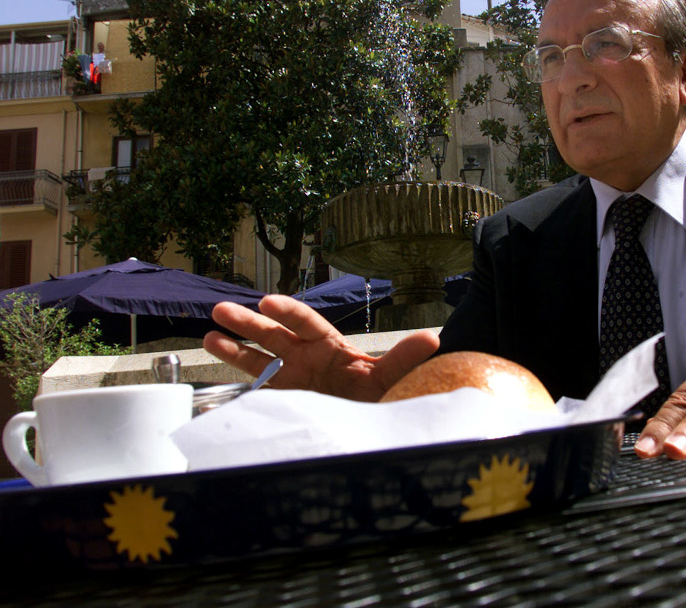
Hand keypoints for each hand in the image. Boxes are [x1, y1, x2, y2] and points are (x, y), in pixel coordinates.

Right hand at [203, 295, 439, 401]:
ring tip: (208, 336)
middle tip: (221, 309)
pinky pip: (256, 390)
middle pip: (274, 334)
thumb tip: (432, 338)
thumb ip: (404, 358)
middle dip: (248, 322)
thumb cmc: (380, 396)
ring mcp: (290, 378)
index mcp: (329, 346)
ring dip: (234, 347)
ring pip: (258, 358)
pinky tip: (215, 388)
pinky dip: (237, 386)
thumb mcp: (391, 378)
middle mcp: (305, 357)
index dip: (287, 312)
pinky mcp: (282, 400)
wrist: (371, 428)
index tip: (267, 303)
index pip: (306, 322)